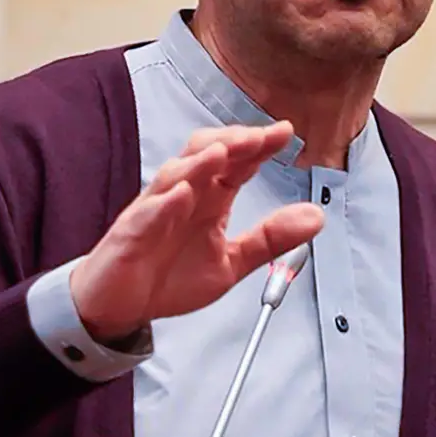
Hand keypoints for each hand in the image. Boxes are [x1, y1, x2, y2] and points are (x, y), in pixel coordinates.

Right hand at [69, 121, 323, 343]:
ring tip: (224, 152)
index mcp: (210, 198)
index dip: (260, 145)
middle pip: (206, 152)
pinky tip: (182, 194)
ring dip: (200, 162)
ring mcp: (155, 210)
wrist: (119, 304)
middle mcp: (184, 195)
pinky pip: (148, 212)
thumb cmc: (169, 275)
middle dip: (232, 141)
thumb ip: (271, 238)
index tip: (285, 132)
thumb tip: (315, 216)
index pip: (238, 162)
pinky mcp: (132, 234)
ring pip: (176, 174)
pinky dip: (165, 201)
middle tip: (259, 137)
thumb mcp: (232, 261)